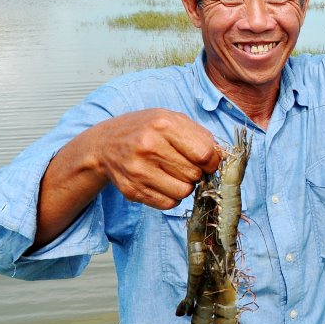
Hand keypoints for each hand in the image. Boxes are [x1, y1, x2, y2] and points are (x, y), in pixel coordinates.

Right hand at [94, 109, 221, 209]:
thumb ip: (199, 136)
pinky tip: (162, 182)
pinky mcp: (132, 190)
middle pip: (195, 174)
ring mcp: (138, 170)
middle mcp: (149, 146)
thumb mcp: (171, 119)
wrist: (104, 144)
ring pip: (184, 192)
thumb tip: (220, 160)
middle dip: (196, 172)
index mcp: (163, 124)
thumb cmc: (145, 129)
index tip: (208, 161)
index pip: (205, 154)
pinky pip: (169, 204)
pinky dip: (171, 196)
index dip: (212, 161)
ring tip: (173, 173)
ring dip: (185, 185)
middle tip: (185, 165)